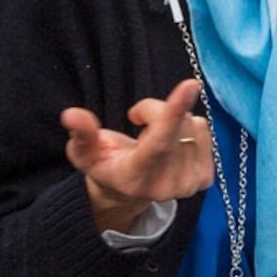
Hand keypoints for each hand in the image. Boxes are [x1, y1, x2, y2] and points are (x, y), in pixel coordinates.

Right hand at [64, 80, 213, 236]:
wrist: (128, 192)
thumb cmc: (103, 164)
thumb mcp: (84, 152)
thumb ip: (81, 133)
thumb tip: (70, 114)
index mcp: (135, 178)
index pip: (157, 143)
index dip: (171, 112)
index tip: (190, 85)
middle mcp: (165, 186)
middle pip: (174, 123)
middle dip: (154, 110)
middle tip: (137, 121)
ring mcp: (188, 185)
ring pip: (192, 124)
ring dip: (172, 119)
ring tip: (153, 135)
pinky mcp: (205, 178)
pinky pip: (204, 130)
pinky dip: (187, 127)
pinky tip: (171, 143)